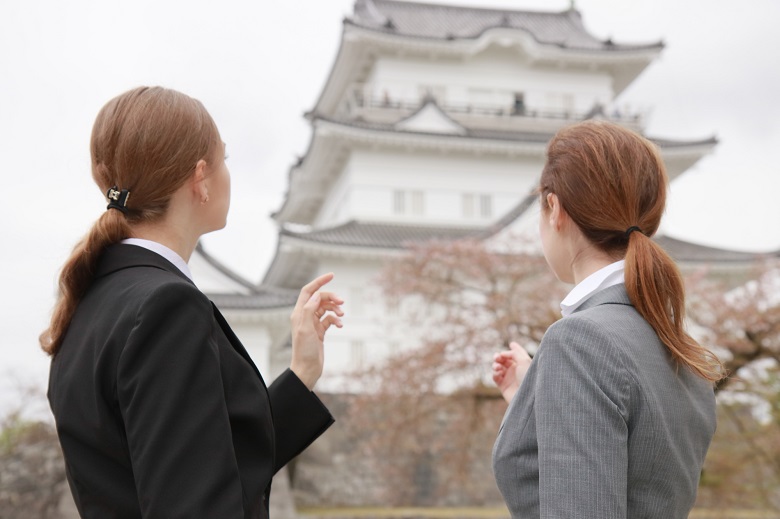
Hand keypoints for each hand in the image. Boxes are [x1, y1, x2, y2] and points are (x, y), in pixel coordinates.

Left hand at [289, 273, 343, 389]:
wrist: (307, 369)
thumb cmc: (303, 351)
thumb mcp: (305, 329)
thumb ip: (309, 310)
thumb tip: (317, 295)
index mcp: (299, 313)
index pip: (309, 291)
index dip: (319, 281)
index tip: (332, 275)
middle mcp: (305, 316)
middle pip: (320, 298)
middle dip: (332, 298)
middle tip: (342, 302)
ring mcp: (313, 323)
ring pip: (326, 308)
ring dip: (336, 309)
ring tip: (342, 315)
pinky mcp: (320, 331)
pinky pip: (330, 319)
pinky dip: (336, 320)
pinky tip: (340, 325)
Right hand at [492, 342, 532, 403]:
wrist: (527, 398)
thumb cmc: (528, 378)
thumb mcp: (524, 361)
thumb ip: (514, 353)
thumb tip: (503, 353)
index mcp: (524, 364)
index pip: (517, 354)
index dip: (514, 349)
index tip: (511, 344)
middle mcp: (516, 371)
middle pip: (504, 359)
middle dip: (499, 356)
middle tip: (497, 357)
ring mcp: (509, 378)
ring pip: (498, 367)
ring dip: (496, 364)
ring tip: (497, 367)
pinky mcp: (503, 386)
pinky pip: (495, 377)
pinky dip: (495, 374)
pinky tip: (498, 374)